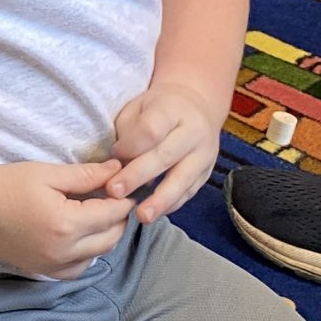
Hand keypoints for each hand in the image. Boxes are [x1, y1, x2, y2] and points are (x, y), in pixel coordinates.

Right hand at [0, 160, 135, 278]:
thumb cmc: (6, 184)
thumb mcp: (48, 173)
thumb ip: (87, 175)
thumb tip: (118, 171)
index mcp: (67, 224)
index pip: (113, 214)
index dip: (124, 198)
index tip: (126, 186)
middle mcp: (63, 251)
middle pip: (111, 238)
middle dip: (118, 217)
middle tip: (113, 197)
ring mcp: (52, 265)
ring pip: (98, 255)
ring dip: (105, 236)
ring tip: (97, 214)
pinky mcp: (43, 271)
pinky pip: (78, 269)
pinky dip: (87, 254)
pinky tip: (80, 235)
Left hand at [102, 84, 224, 223]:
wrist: (196, 105)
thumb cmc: (157, 108)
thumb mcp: (138, 107)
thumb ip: (129, 131)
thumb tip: (121, 161)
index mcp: (173, 109)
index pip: (151, 130)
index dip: (130, 146)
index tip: (114, 155)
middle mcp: (194, 131)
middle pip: (165, 156)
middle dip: (138, 176)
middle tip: (115, 192)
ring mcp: (205, 154)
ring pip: (182, 180)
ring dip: (160, 200)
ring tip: (142, 216)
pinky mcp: (206, 172)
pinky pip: (189, 192)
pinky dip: (172, 204)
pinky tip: (156, 213)